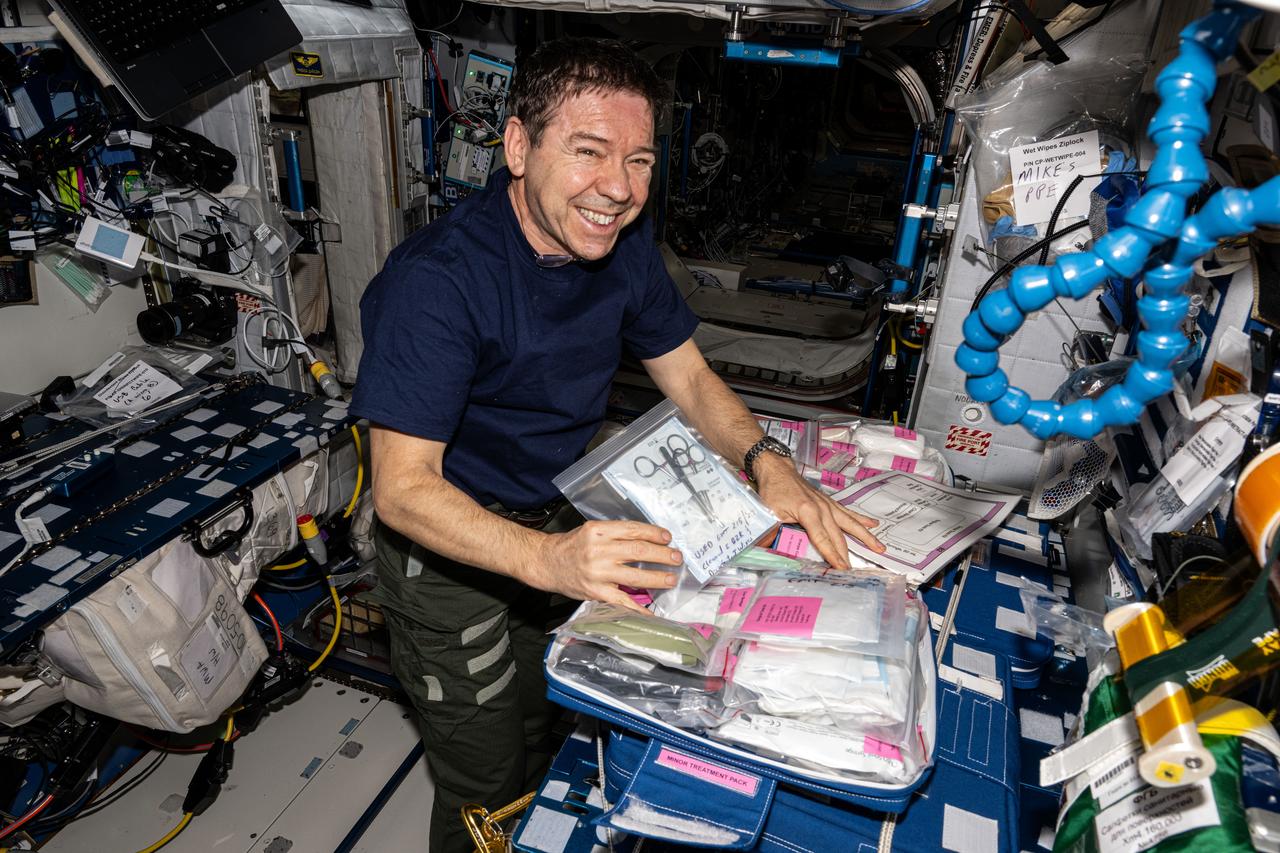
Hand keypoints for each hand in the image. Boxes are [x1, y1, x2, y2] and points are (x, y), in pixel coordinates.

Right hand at [521, 520, 681, 611]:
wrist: (545, 562)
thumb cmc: (571, 546)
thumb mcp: (590, 531)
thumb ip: (615, 535)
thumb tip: (648, 540)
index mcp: (598, 531)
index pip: (632, 530)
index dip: (653, 533)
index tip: (667, 538)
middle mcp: (598, 550)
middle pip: (638, 551)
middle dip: (662, 555)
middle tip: (677, 558)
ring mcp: (597, 573)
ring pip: (634, 575)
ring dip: (657, 578)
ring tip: (671, 579)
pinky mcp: (595, 592)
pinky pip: (621, 601)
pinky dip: (638, 608)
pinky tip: (651, 612)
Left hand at [754, 452, 883, 568]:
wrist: (778, 470)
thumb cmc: (773, 490)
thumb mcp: (769, 513)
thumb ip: (773, 533)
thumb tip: (771, 551)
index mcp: (808, 512)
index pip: (822, 539)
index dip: (832, 555)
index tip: (841, 568)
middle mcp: (822, 508)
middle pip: (838, 536)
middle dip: (847, 555)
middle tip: (854, 571)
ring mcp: (828, 505)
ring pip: (850, 523)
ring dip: (865, 537)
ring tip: (880, 548)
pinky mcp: (829, 502)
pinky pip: (848, 513)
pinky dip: (862, 519)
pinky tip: (874, 525)